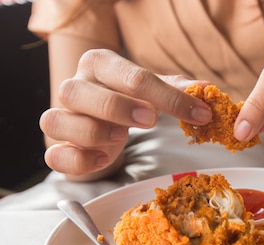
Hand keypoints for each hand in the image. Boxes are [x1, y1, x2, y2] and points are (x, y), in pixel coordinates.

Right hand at [40, 49, 212, 177]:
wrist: (100, 117)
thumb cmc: (128, 98)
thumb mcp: (153, 91)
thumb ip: (177, 90)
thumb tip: (207, 90)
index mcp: (100, 64)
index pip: (130, 74)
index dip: (167, 96)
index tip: (198, 113)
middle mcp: (74, 87)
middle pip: (78, 92)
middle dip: (117, 106)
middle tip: (149, 120)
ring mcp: (61, 117)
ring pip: (56, 121)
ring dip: (92, 132)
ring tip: (120, 138)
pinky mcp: (58, 149)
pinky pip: (55, 156)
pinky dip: (78, 162)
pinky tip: (102, 159)